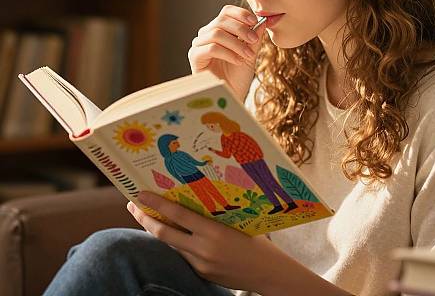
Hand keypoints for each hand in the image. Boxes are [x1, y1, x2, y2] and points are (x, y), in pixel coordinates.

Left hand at [127, 192, 290, 291]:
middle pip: (163, 233)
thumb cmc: (257, 241)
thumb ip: (214, 215)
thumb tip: (193, 200)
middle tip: (133, 205)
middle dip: (144, 218)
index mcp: (214, 231)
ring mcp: (200, 264)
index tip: (140, 194)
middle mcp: (203, 249)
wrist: (269, 273)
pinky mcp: (201, 273)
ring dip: (156, 230)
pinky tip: (172, 233)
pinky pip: (183, 254)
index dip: (156, 204)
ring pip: (170, 244)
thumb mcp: (237, 222)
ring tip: (147, 216)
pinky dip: (175, 242)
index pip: (177, 215)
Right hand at [188, 5, 265, 100]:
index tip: (255, 21)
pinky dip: (228, 53)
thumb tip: (263, 20)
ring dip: (236, 43)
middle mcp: (206, 35)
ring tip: (248, 55)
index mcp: (219, 30)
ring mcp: (199, 45)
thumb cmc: (238, 77)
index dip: (240, 14)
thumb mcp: (250, 54)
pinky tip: (238, 61)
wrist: (231, 97)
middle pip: (221, 20)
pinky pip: (211, 48)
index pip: (226, 12)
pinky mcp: (194, 57)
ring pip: (216, 33)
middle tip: (254, 40)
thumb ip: (255, 38)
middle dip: (241, 29)